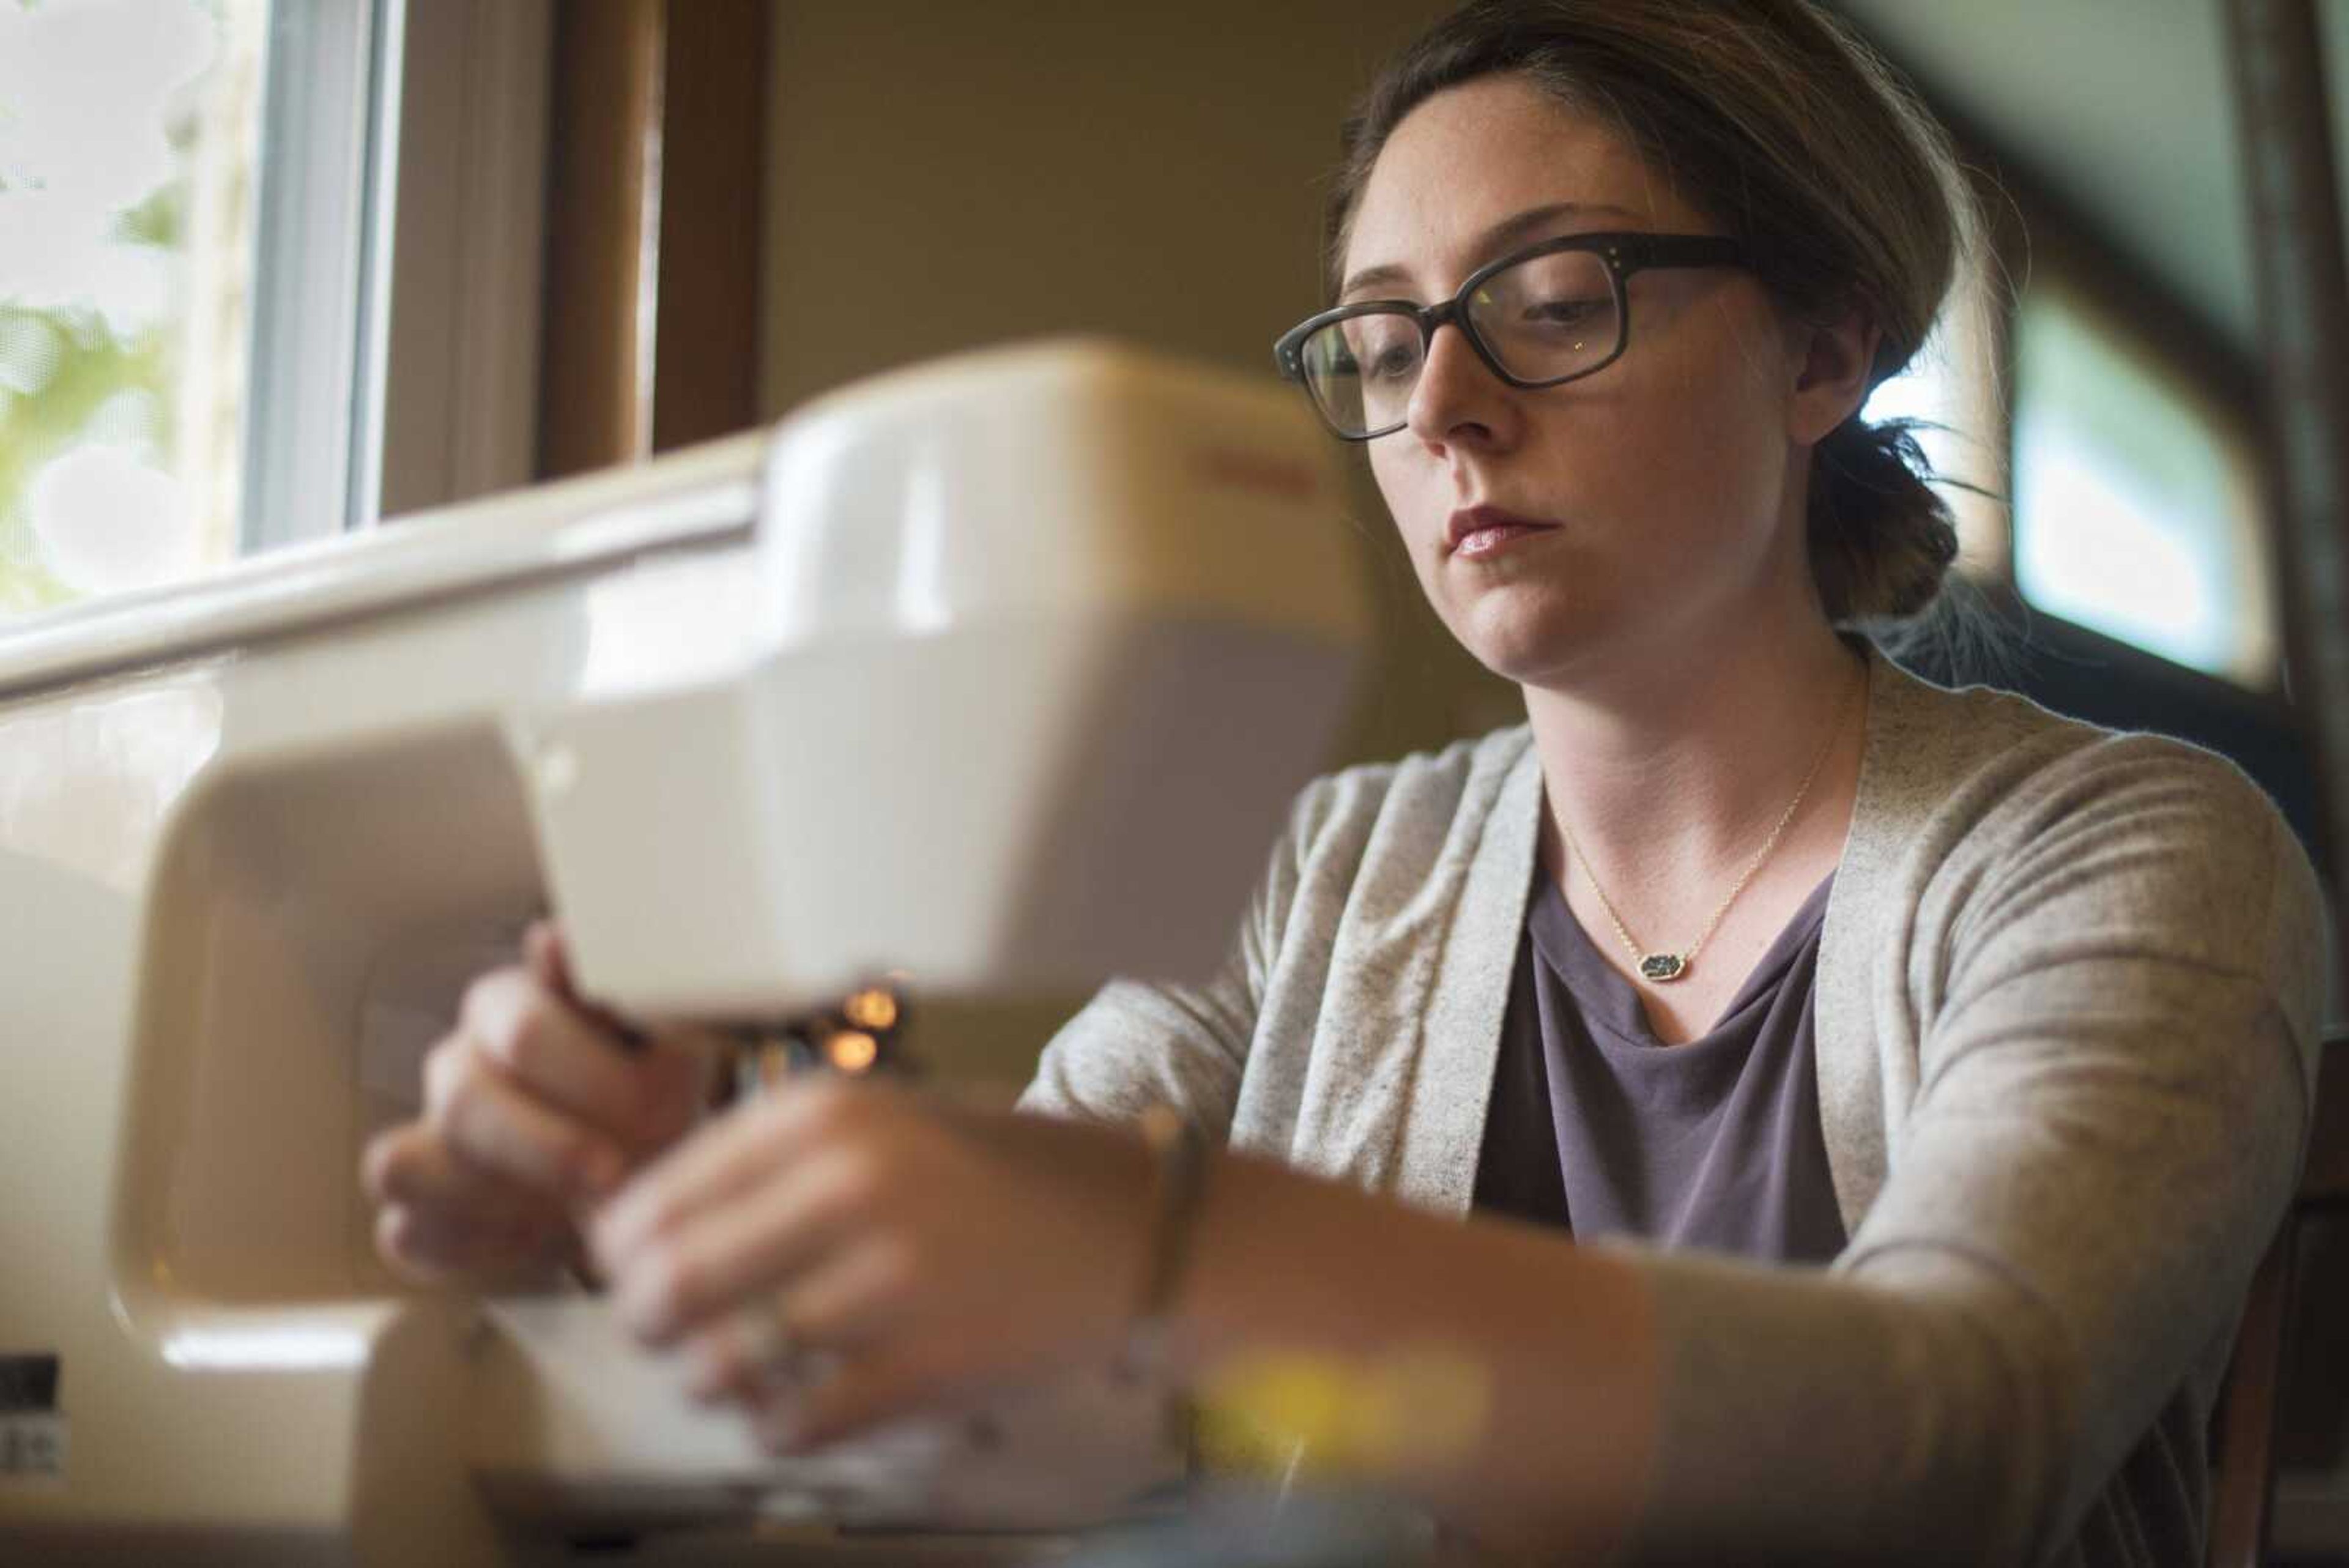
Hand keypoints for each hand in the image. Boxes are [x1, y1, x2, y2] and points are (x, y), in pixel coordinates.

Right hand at [362, 921, 721, 1282]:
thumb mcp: (664, 1043)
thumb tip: (552, 941)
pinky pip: (406, 1232)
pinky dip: (474, 1247)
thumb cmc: (652, 1099)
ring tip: (580, 1211)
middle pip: (463, 1101)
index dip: (591, 1081)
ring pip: (403, 1164)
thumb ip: (618, 993)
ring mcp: (425, 1137)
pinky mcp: (417, 1210)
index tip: (651, 1116)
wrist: (646, 1175)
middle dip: (551, 1148)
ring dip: (506, 1199)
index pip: (524, 1031)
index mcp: (511, 1005)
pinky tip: (538, 1239)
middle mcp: (457, 1064)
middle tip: (617, 1176)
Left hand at [588, 1078, 1155, 1451]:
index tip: (626, 1269)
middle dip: (645, 1321)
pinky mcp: (926, 1367)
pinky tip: (794, 1408)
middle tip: (663, 1331)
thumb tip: (640, 1228)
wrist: (1144, 1232)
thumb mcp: (892, 1123)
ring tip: (726, 1373)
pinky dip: (774, 1428)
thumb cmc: (1006, 1176)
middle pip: (666, 1284)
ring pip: (718, 1364)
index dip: (619, 1249)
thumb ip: (778, 1162)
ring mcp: (889, 1281)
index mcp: (830, 1113)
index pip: (656, 1195)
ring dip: (704, 1380)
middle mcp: (850, 1186)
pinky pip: (792, 1425)